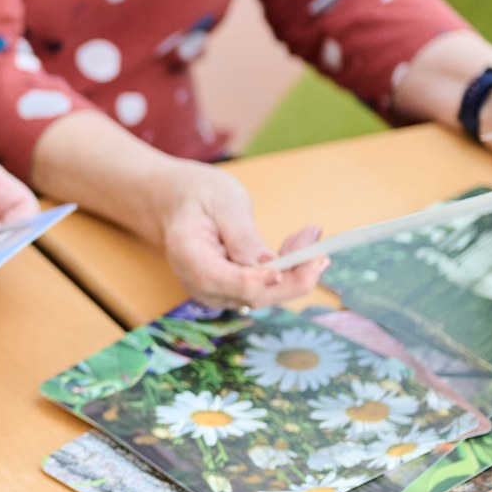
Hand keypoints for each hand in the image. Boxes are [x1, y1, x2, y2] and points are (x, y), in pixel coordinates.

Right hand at [154, 161, 327, 308]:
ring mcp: (215, 292)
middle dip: (294, 273)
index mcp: (189, 257)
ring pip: (266, 296)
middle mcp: (200, 284)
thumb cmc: (197, 195)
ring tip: (308, 234)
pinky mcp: (231, 292)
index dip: (265, 280)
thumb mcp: (222, 201)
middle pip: (255, 296)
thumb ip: (243, 236)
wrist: (176, 203)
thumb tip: (269, 267)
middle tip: (315, 238)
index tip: (298, 261)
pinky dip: (287, 271)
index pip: (230, 283)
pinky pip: (265, 290)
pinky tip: (297, 245)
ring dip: (295, 270)